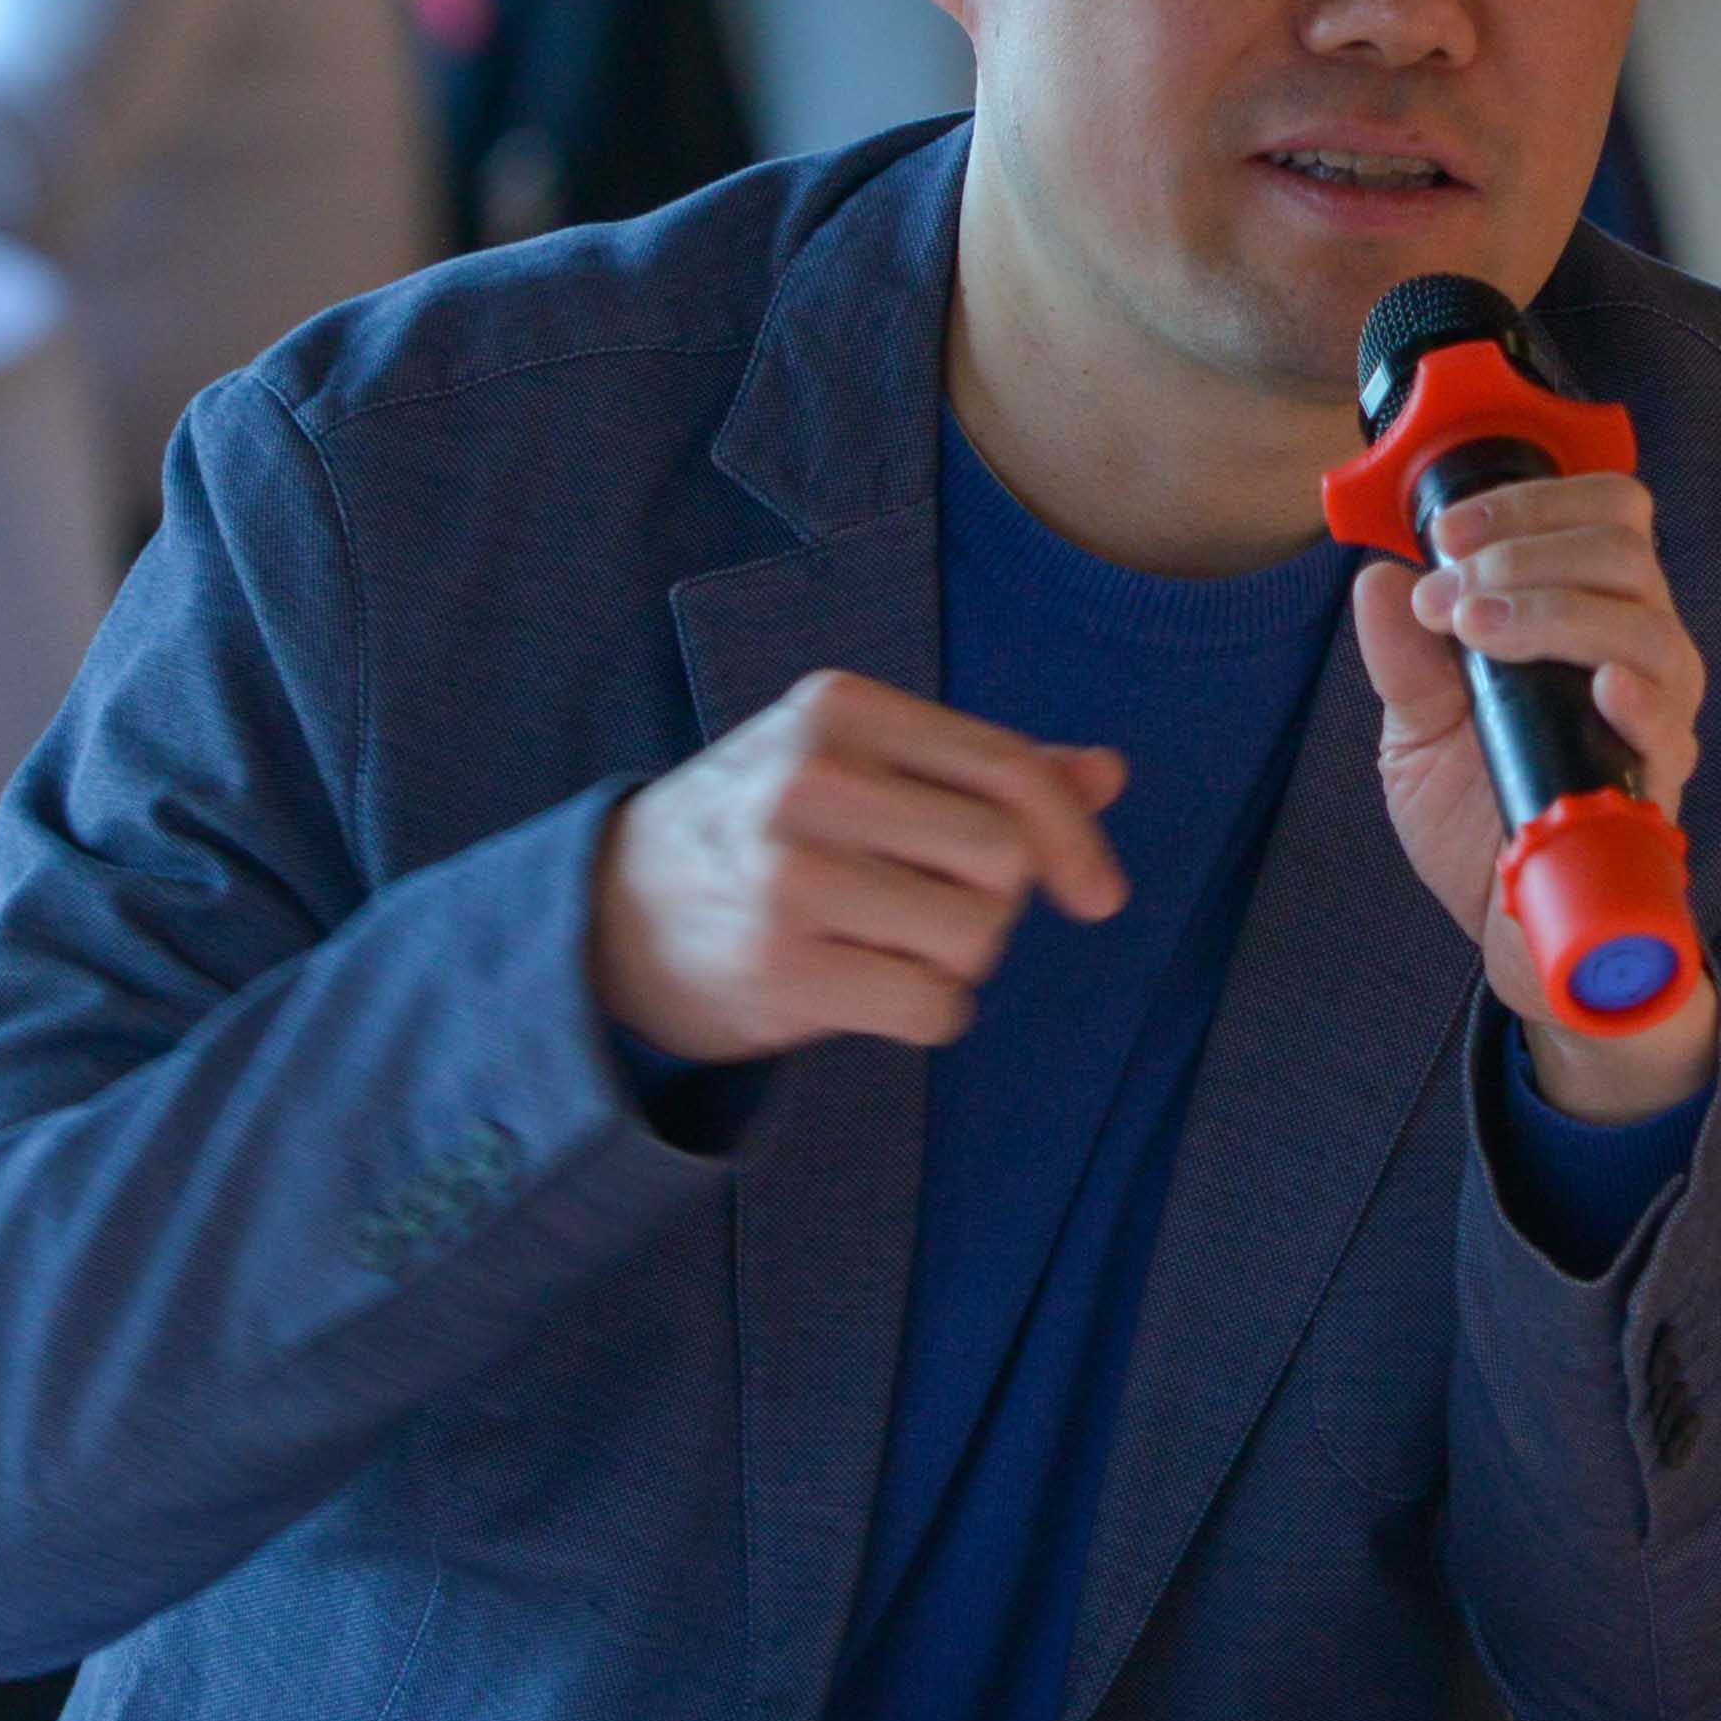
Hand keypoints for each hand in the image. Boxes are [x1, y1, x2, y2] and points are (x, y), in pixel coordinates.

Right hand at [584, 670, 1129, 1064]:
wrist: (611, 912)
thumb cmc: (765, 831)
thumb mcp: (857, 767)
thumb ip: (983, 770)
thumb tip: (1109, 773)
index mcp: (839, 708)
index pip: (1009, 769)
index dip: (1074, 839)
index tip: (1097, 895)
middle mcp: (810, 778)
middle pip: (1005, 860)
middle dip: (994, 902)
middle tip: (925, 909)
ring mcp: (788, 874)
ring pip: (978, 936)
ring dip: (959, 960)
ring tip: (889, 944)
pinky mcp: (779, 967)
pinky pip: (935, 1007)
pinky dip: (928, 1012)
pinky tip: (869, 990)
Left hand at [1349, 466, 1713, 1118]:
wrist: (1507, 928)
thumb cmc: (1476, 817)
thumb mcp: (1415, 731)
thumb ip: (1402, 657)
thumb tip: (1377, 578)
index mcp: (1587, 615)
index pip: (1603, 513)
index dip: (1532, 502)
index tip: (1447, 534)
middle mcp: (1637, 652)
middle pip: (1626, 550)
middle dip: (1529, 552)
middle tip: (1453, 593)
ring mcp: (1656, 718)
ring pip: (1647, 625)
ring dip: (1556, 610)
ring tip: (1477, 632)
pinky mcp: (1659, 788)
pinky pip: (1671, 726)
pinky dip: (1637, 694)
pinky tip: (1598, 686)